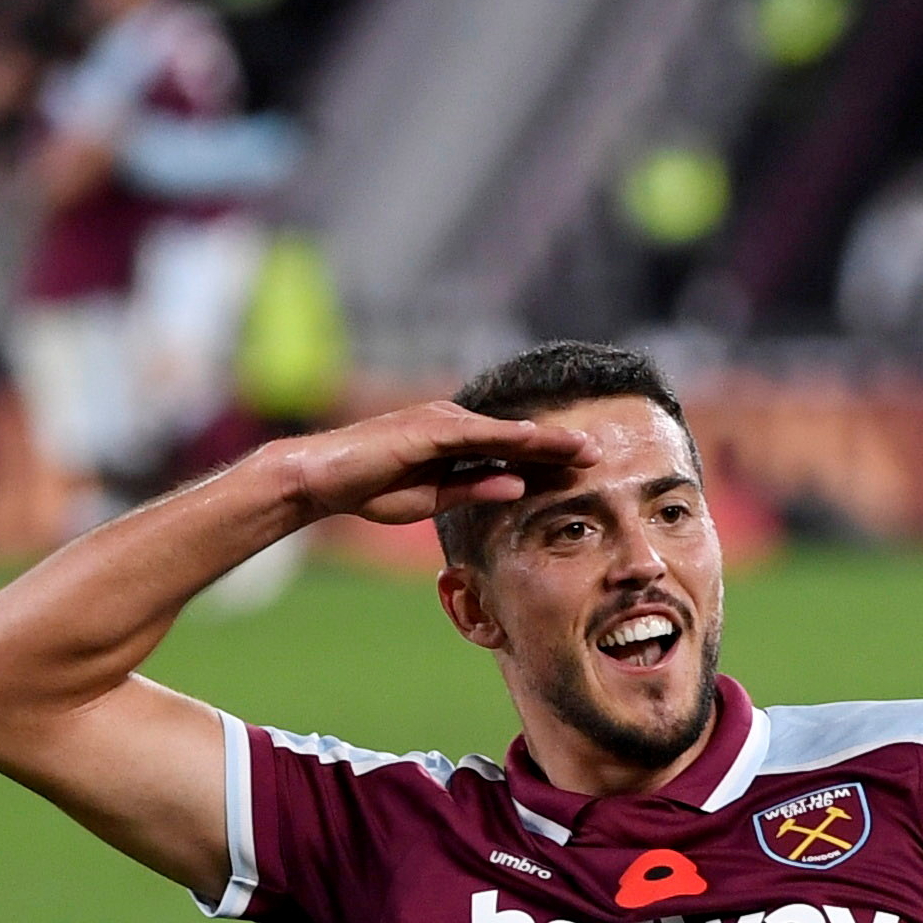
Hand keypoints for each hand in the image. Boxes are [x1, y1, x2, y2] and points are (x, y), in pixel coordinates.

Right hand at [275, 399, 595, 530]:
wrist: (323, 477)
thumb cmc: (370, 488)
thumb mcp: (432, 499)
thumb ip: (473, 490)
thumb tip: (516, 486)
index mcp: (454, 442)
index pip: (509, 449)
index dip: (548, 458)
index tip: (583, 468)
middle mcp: (452, 424)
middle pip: (515, 435)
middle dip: (558, 445)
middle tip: (600, 453)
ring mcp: (440, 423)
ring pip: (504, 431)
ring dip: (545, 439)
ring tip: (582, 449)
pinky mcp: (427, 429)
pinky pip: (476, 434)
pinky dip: (508, 437)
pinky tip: (536, 441)